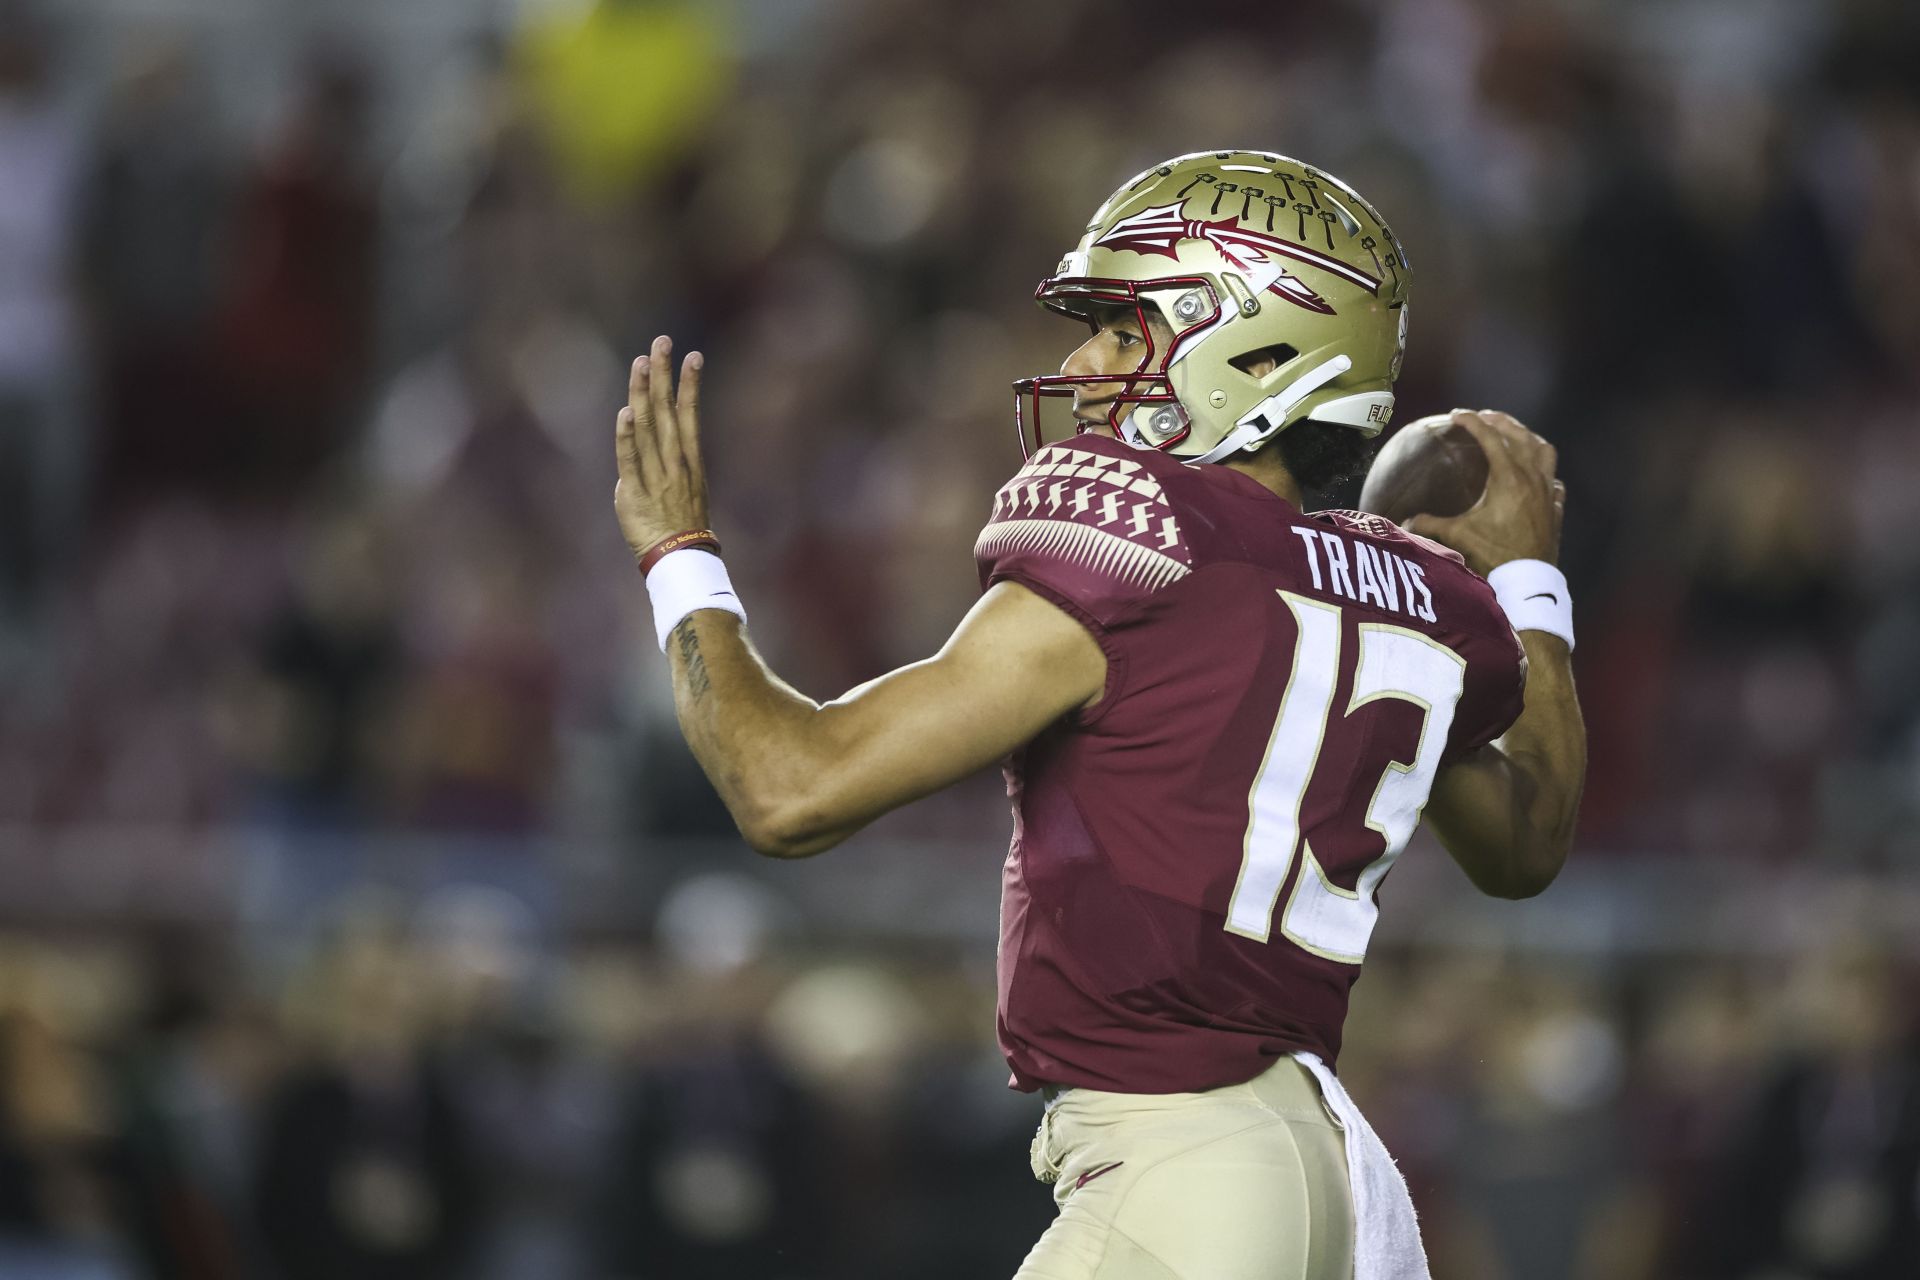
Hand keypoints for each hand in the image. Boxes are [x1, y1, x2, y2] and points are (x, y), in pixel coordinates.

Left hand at [615, 335, 710, 562]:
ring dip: (644, 393)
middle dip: (665, 374)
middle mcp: (674, 464)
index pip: (690, 414)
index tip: (692, 356)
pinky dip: (627, 437)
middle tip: (662, 342)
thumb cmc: (681, 528)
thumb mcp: (684, 490)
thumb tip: (640, 449)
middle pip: (668, 411)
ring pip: (648, 428)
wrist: (680, 561)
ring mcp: (655, 477)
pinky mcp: (634, 494)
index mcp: (690, 461)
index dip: (690, 384)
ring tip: (642, 362)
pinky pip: (629, 461)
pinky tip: (626, 412)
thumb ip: (663, 465)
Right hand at [1403, 409, 1564, 575]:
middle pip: (1520, 436)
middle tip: (1483, 417)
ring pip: (1543, 451)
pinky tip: (1536, 476)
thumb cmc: (1494, 556)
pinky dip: (1543, 470)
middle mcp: (1532, 479)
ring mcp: (1547, 493)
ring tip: (1513, 435)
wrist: (1527, 581)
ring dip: (1527, 437)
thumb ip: (1430, 524)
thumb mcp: (1458, 536)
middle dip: (1500, 422)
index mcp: (1509, 478)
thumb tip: (1406, 522)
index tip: (1456, 415)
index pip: (1490, 438)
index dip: (1472, 422)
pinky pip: (1553, 479)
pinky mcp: (1555, 509)